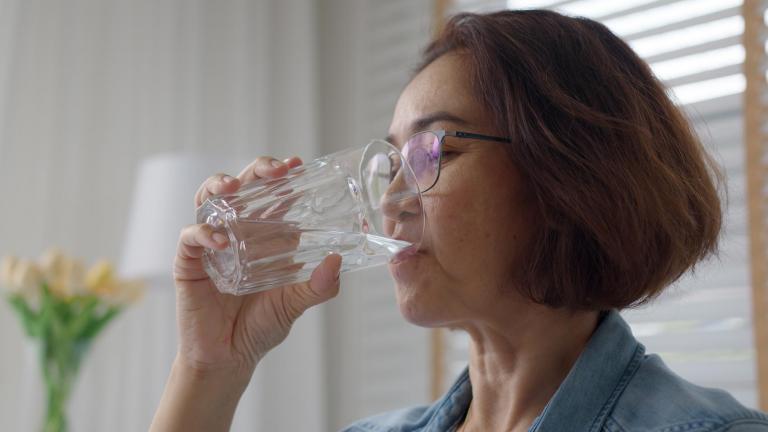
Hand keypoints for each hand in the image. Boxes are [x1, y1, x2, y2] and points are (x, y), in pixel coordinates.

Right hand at [173, 156, 341, 379]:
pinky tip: (219, 239)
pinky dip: (203, 233)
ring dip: (219, 186)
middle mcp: (237, 232)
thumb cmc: (261, 326)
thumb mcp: (295, 304)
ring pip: (209, 200)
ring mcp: (210, 244)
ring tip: (233, 188)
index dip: (282, 175)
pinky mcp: (188, 262)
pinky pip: (190, 238)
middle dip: (256, 171)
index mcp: (264, 236)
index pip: (273, 195)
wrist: (229, 358)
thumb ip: (318, 286)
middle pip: (242, 188)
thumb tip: (337, 261)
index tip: (297, 163)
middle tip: (274, 171)